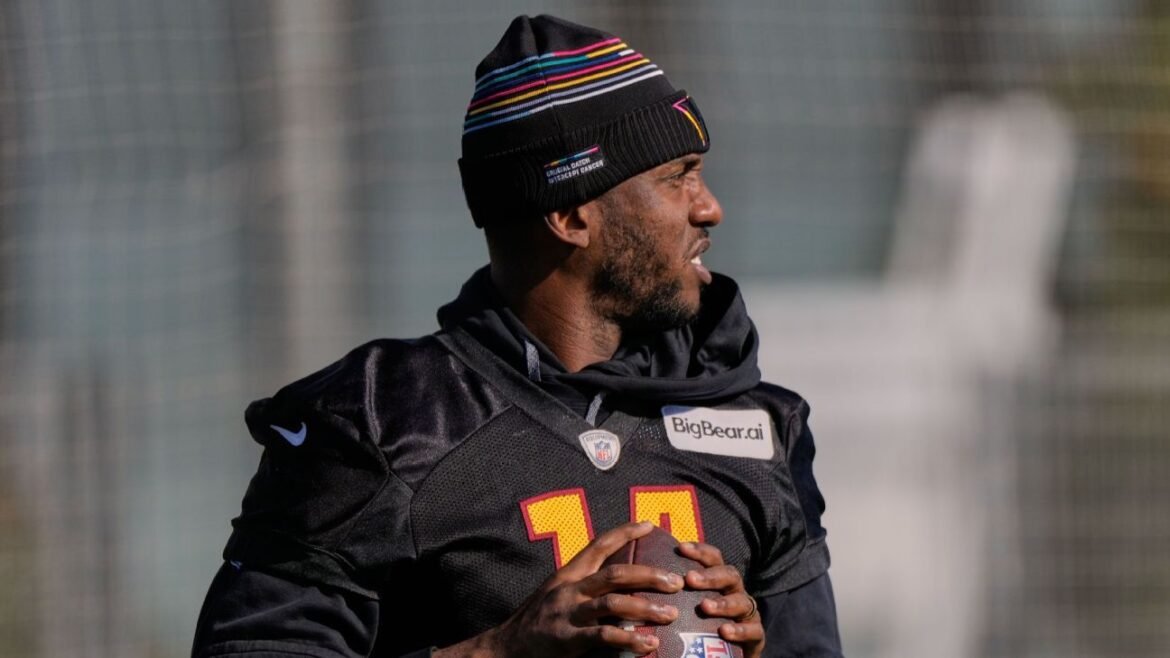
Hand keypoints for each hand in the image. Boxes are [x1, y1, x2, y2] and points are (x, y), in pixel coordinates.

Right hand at [435, 521, 684, 657]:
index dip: (624, 532)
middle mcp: (569, 590)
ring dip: (646, 607)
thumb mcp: (555, 595)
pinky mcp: (568, 639)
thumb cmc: (536, 623)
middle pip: (615, 574)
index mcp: (567, 575)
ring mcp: (568, 614)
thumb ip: (582, 587)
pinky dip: (629, 639)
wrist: (504, 649)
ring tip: (670, 614)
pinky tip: (648, 644)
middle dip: (649, 575)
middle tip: (676, 581)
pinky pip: (604, 636)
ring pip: (613, 603)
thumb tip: (618, 584)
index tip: (649, 524)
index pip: (598, 545)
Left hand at [678, 541, 764, 657]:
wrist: (730, 654)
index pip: (714, 559)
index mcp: (720, 581)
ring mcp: (748, 613)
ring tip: (705, 606)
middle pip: (729, 575)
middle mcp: (736, 592)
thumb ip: (676, 593)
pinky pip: (753, 630)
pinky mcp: (757, 635)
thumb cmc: (703, 626)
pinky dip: (739, 630)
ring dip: (722, 603)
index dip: (700, 551)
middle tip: (689, 579)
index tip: (681, 548)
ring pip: (741, 601)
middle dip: (710, 576)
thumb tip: (643, 582)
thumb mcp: (690, 606)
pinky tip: (724, 631)